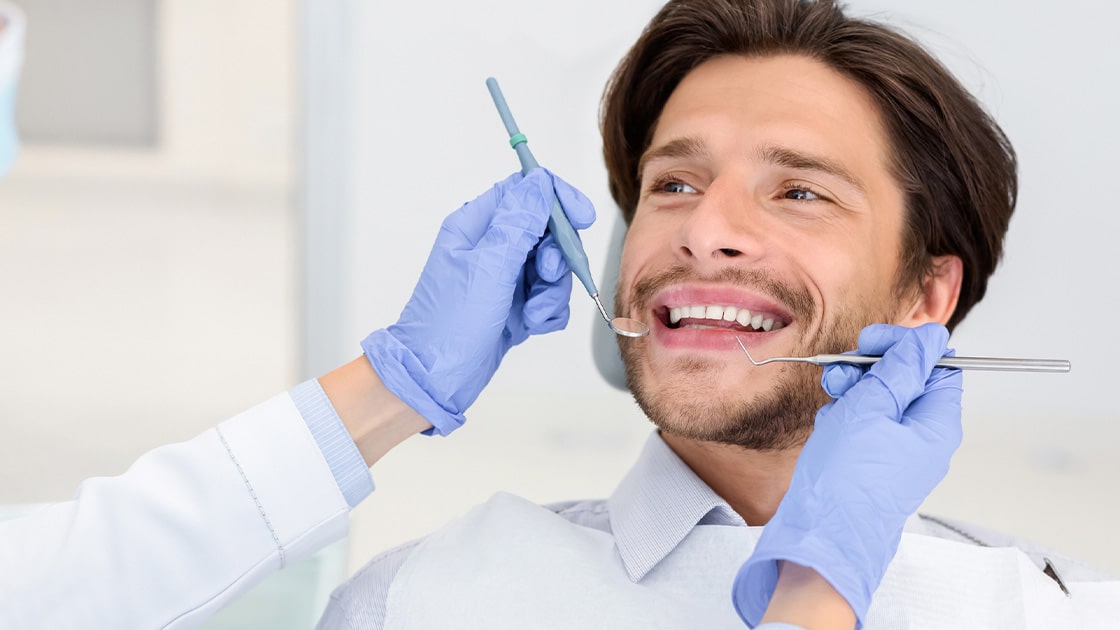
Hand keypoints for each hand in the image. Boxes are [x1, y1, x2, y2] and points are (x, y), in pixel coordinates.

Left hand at [361, 169, 594, 435]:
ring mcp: (503, 277)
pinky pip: (549, 298)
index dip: (557, 199)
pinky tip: (532, 325)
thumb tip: (540, 183)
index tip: (582, 218)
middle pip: (546, 230)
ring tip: (532, 313)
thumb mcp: (488, 267)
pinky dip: (548, 312)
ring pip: (552, 268)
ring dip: (551, 292)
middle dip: (555, 256)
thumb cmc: (448, 324)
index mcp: (475, 226)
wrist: (434, 379)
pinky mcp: (514, 306)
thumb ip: (518, 223)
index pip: (524, 191)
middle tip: (543, 277)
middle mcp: (490, 247)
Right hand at [733, 323, 962, 627]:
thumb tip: (931, 339)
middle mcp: (923, 439)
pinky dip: (845, 415)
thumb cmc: (848, 478)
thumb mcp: (872, 408)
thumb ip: (901, 369)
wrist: (822, 534)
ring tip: (831, 395)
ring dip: (854, 389)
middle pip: (906, 382)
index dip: (904, 348)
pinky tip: (829, 421)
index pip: (937, 367)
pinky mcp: (872, 463)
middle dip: (872, 369)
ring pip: (881, 401)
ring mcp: (897, 453)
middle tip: (844, 370)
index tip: (872, 341)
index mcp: (937, 425)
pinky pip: (864, 424)